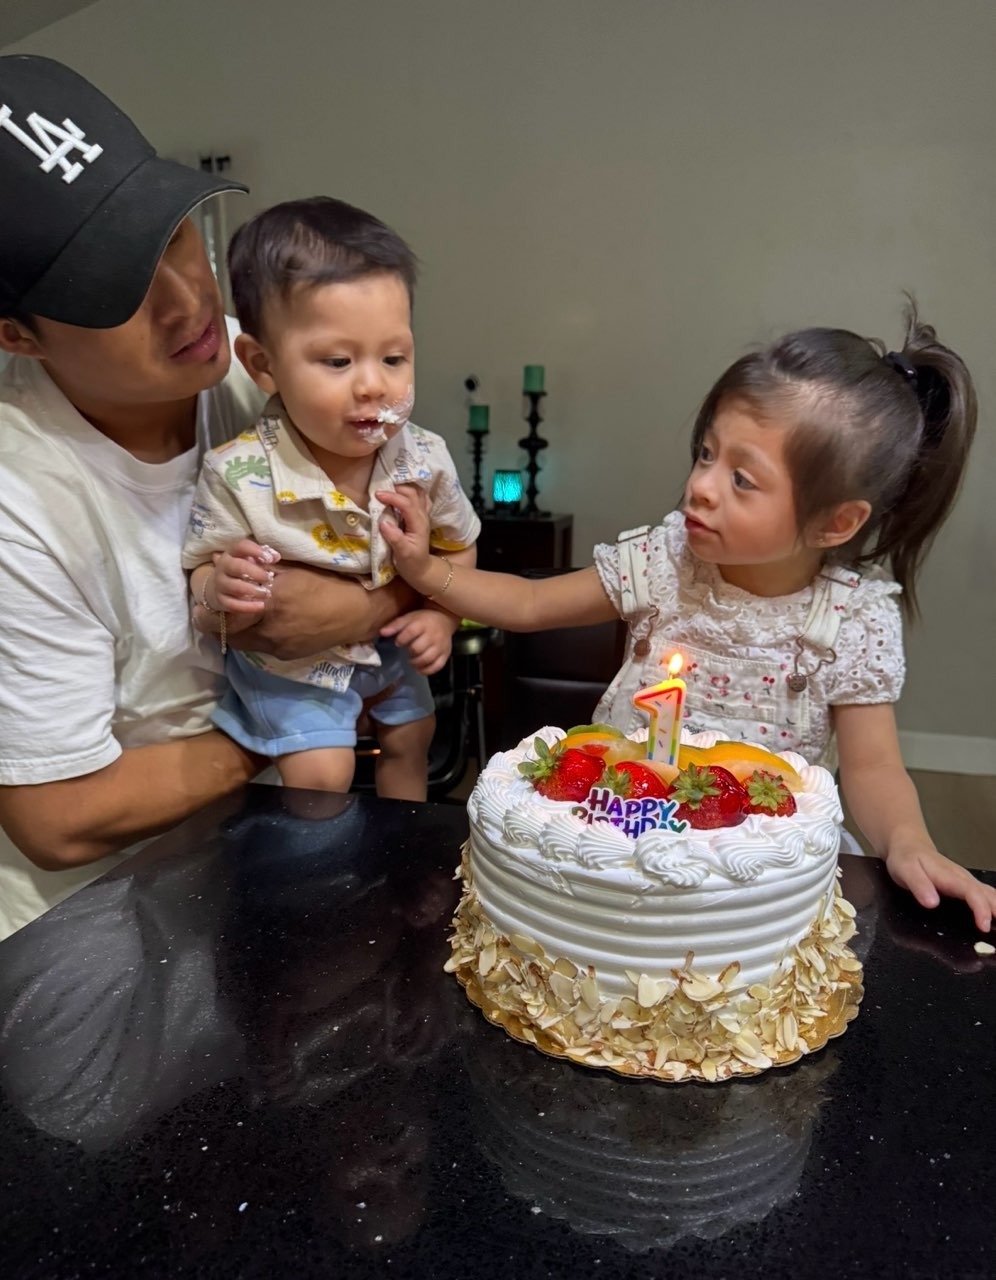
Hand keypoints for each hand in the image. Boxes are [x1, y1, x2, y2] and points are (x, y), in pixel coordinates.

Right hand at [204, 539, 279, 614]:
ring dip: (253, 591)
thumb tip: (275, 557)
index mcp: (232, 553)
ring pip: (235, 587)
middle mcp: (223, 566)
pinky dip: (248, 607)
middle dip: (255, 573)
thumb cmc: (245, 570)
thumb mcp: (253, 560)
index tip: (270, 560)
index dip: (256, 551)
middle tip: (269, 579)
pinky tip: (261, 606)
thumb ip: (265, 557)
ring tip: (267, 593)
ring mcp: (220, 583)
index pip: (241, 546)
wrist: (224, 586)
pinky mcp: (221, 599)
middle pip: (237, 566)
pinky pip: (232, 605)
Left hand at [228, 565, 418, 660]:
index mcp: (271, 602)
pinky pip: (259, 647)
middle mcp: (270, 629)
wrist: (357, 612)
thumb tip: (224, 559)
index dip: (212, 605)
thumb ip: (256, 566)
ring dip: (236, 629)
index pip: (224, 610)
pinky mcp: (285, 655)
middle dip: (219, 620)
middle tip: (218, 607)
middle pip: (227, 631)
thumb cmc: (326, 583)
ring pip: (241, 642)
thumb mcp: (291, 569)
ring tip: (239, 615)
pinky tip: (263, 624)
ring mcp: (277, 646)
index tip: (211, 596)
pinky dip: (255, 635)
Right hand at [375, 485, 435, 592]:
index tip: (377, 495)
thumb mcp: (403, 554)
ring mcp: (422, 514)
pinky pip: (417, 497)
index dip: (392, 497)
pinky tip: (398, 491)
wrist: (422, 570)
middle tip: (379, 491)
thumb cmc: (412, 563)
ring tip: (388, 487)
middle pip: (413, 493)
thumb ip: (394, 538)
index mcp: (419, 523)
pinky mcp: (418, 515)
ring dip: (403, 486)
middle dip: (396, 488)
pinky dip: (408, 491)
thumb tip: (383, 523)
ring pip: (416, 492)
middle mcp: (422, 515)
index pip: (407, 504)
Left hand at [380, 609, 454, 674]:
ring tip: (412, 661)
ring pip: (428, 659)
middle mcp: (433, 635)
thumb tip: (382, 633)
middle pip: (418, 648)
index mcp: (423, 624)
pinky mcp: (446, 654)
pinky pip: (437, 666)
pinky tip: (419, 669)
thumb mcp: (409, 618)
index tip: (398, 642)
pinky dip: (427, 670)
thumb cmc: (423, 620)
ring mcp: (441, 646)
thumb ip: (395, 625)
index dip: (402, 639)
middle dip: (410, 652)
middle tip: (408, 651)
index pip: (410, 632)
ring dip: (416, 663)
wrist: (444, 619)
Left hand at [885, 839, 995, 933]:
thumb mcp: (905, 871)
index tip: (985, 926)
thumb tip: (932, 903)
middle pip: (988, 895)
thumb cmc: (907, 859)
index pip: (972, 892)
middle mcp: (964, 878)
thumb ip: (919, 886)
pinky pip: (986, 896)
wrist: (909, 845)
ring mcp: (967, 882)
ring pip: (991, 895)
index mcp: (950, 876)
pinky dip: (995, 906)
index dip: (981, 909)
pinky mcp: (967, 886)